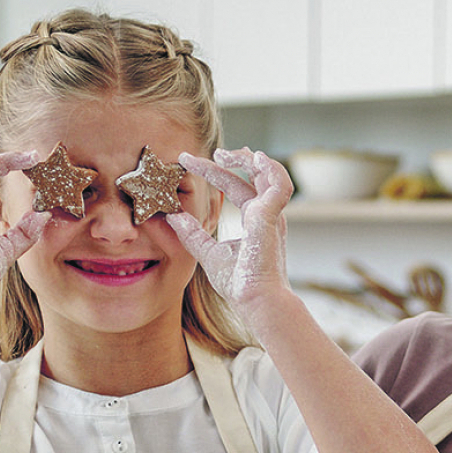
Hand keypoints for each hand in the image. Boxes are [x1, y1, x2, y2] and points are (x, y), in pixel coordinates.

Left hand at [167, 147, 292, 319]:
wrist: (256, 301)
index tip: (186, 160)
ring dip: (251, 159)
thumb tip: (172, 215)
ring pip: (271, 174)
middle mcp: (265, 215)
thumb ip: (191, 233)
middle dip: (233, 159)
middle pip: (253, 175)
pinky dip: (271, 168)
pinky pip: (279, 184)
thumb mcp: (207, 253)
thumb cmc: (239, 285)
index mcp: (254, 222)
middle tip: (213, 151)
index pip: (234, 187)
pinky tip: (255, 158)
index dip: (213, 171)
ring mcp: (272, 215)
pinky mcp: (273, 217)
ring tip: (227, 153)